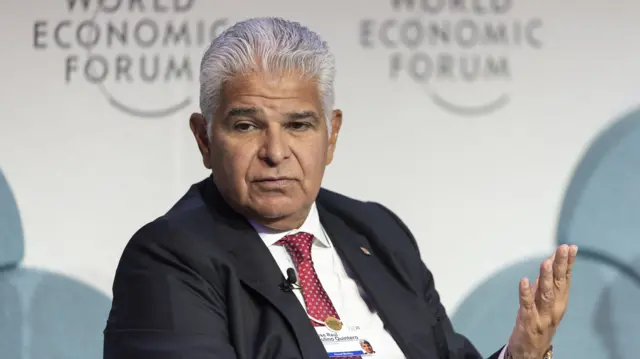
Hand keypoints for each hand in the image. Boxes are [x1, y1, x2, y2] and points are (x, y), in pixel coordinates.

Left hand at [506, 244, 577, 358]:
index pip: (566, 278)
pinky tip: (524, 280)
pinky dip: (526, 293)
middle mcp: (555, 307)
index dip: (568, 263)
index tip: (571, 247)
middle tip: (563, 248)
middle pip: (559, 284)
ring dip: (546, 277)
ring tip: (546, 262)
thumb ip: (550, 281)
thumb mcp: (547, 300)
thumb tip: (552, 258)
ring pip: (546, 294)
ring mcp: (542, 315)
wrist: (531, 350)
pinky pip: (527, 305)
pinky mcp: (528, 321)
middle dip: (561, 265)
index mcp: (561, 300)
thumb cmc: (539, 320)